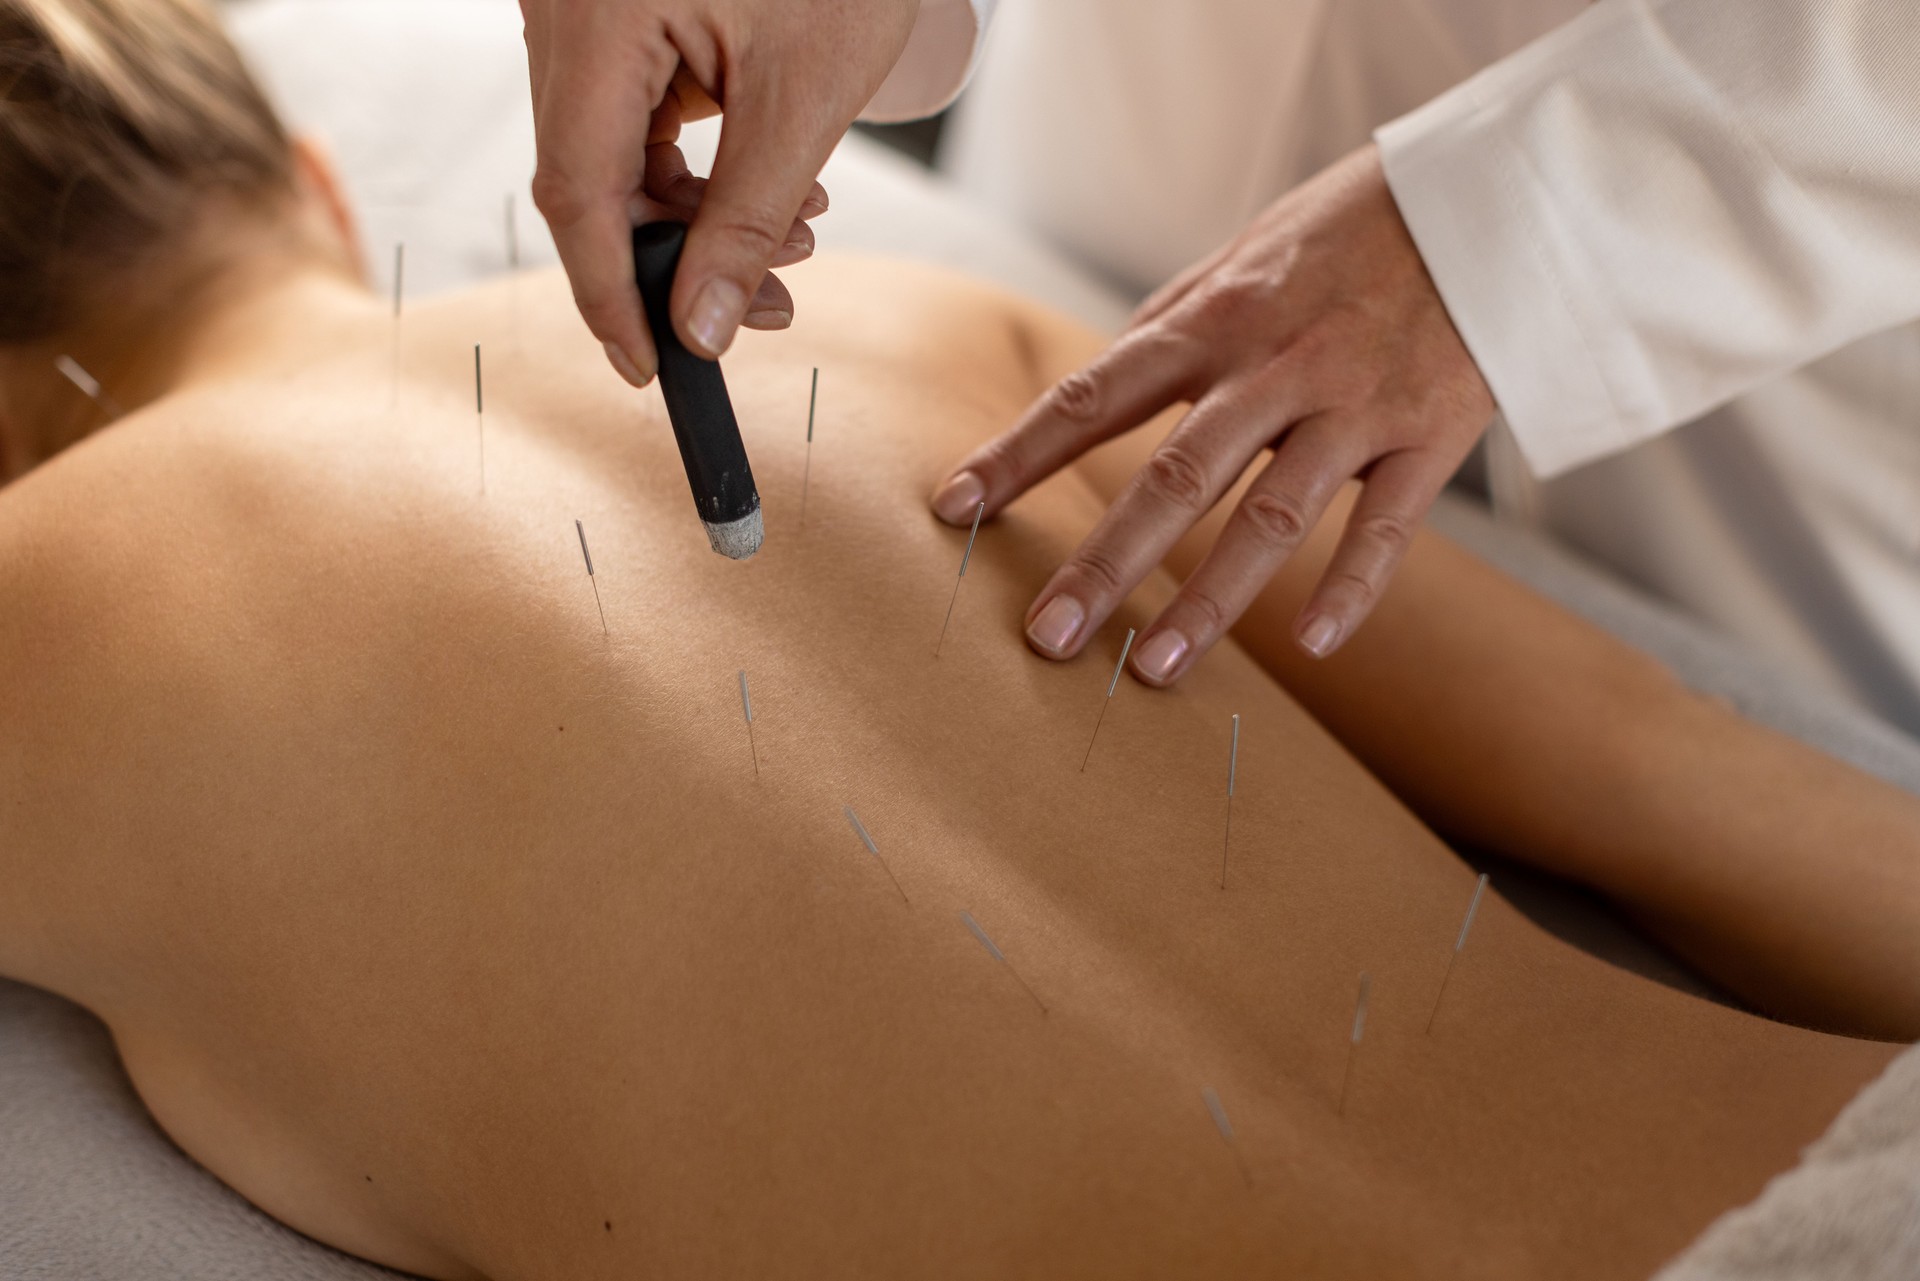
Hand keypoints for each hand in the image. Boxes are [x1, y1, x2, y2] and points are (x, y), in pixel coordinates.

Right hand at [521, 0, 920, 383]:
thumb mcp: (804, 98)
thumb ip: (745, 222)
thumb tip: (700, 331)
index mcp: (597, 17)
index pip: (576, 191)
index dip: (610, 294)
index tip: (651, 367)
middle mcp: (566, 12)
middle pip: (590, 179)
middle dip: (679, 257)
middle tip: (769, 303)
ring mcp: (584, 13)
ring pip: (613, 157)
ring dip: (698, 219)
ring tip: (797, 235)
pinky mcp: (615, 19)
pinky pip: (632, 119)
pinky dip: (697, 171)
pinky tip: (773, 192)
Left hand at [930, 144, 1495, 683]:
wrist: (1487, 197)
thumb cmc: (1344, 233)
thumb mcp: (1239, 259)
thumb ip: (1170, 328)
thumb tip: (1099, 388)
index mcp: (1212, 321)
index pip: (1092, 396)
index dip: (1018, 455)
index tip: (954, 508)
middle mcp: (1273, 367)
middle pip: (1172, 477)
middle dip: (1103, 563)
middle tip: (1047, 637)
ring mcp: (1352, 405)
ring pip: (1271, 518)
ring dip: (1210, 600)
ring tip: (1154, 669)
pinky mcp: (1428, 437)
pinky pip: (1386, 529)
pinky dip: (1351, 590)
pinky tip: (1315, 645)